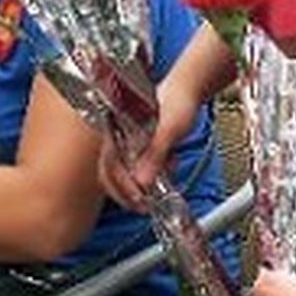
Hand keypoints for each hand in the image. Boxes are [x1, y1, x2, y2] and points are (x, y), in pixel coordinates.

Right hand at [97, 73, 200, 209]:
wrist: (187, 90)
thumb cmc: (177, 102)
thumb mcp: (169, 130)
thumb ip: (155, 154)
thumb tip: (142, 181)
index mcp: (116, 132)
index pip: (108, 170)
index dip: (121, 190)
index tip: (138, 201)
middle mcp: (118, 140)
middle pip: (113, 176)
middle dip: (130, 193)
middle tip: (147, 205)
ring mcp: (128, 145)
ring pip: (127, 174)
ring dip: (145, 184)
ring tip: (166, 176)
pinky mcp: (140, 148)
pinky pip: (141, 169)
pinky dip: (156, 174)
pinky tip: (170, 165)